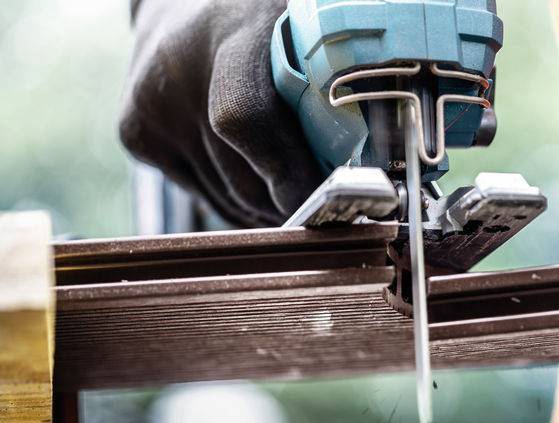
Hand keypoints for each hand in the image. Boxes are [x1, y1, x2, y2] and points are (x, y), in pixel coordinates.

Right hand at [119, 0, 321, 226]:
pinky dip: (236, 203)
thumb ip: (333, 75)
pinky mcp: (137, 134)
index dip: (289, 175)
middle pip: (244, 177)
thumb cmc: (260, 15)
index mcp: (230, 33)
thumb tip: (368, 155)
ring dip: (267, 210)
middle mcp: (178, 71)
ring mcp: (151, 107)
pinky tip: (258, 186)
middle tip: (328, 212)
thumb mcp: (304, 24)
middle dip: (292, 205)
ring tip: (295, 201)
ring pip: (227, 198)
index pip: (246, 118)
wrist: (182, 0)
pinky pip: (203, 195)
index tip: (329, 205)